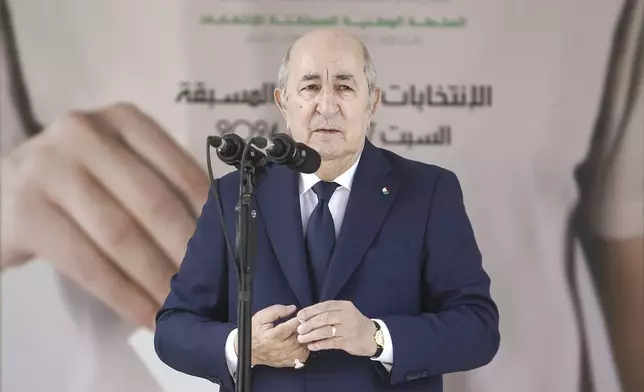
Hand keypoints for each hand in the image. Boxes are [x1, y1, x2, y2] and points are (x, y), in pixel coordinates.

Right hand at [0, 103, 208, 329]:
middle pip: (154, 202)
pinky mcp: (26, 212)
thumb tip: (219, 233)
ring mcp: (50, 169)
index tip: (231, 251)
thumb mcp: (119, 166)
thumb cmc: (78, 182)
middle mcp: (85, 133)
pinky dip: (123, 295)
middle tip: (211, 287)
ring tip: (181, 306)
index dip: (209, 218)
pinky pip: (88, 264)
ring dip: (158, 279)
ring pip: (122, 235)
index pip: (181, 171)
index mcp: (123, 119)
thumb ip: (161, 184)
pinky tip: (146, 316)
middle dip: (186, 252)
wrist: (3, 195)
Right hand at [235, 304, 309, 367]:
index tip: (302, 315)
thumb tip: (292, 308)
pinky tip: (302, 343)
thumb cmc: (254, 331)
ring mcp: (283, 356)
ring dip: (306, 340)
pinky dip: (304, 350)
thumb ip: (277, 310)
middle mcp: (279, 348)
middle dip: (305, 330)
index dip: (299, 320)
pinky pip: (301, 357)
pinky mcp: (286, 362)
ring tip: (305, 333)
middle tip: (306, 323)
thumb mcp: (261, 317)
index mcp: (272, 335)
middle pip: (299, 338)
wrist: (247, 349)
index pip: (291, 327)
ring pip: (303, 348)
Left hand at [296, 300, 376, 356]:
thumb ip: (330, 311)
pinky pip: (331, 343)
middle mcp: (346, 316)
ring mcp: (348, 329)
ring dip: (312, 335)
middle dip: (309, 323)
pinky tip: (311, 346)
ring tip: (302, 338)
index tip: (299, 316)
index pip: (324, 306)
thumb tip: (307, 315)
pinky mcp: (348, 342)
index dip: (310, 311)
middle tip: (299, 329)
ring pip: (326, 331)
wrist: (372, 336)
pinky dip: (320, 344)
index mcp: (344, 306)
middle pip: (324, 318)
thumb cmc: (354, 323)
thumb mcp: (345, 312)